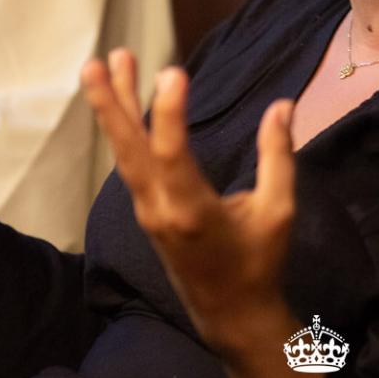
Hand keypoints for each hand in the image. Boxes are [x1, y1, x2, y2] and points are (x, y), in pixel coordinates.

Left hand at [80, 51, 297, 359]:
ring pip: (125, 152)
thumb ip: (277, 157)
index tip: (172, 71)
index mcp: (192, 212)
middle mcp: (159, 208)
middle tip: (96, 63)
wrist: (229, 313)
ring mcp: (148, 210)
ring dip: (115, 108)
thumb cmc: (258, 262)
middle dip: (112, 105)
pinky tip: (123, 100)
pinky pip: (131, 162)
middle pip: (129, 150)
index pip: (172, 154)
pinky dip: (125, 128)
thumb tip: (282, 106)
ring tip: (105, 64)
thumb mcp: (278, 211)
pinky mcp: (147, 209)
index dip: (170, 112)